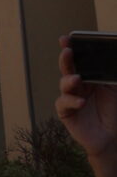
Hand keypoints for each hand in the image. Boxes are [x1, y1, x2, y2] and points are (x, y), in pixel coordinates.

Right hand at [58, 38, 116, 164]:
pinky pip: (64, 104)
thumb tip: (114, 59)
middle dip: (66, 59)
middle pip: (67, 68)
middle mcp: (76, 85)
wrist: (112, 138)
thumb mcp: (115, 90)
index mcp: (87, 77)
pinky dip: (71, 101)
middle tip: (67, 51)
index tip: (67, 38)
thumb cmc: (113, 112)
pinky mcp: (66, 113)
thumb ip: (112, 75)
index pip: (77, 60)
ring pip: (63, 84)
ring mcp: (69, 98)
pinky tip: (81, 102)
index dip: (71, 48)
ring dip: (69, 80)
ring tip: (77, 79)